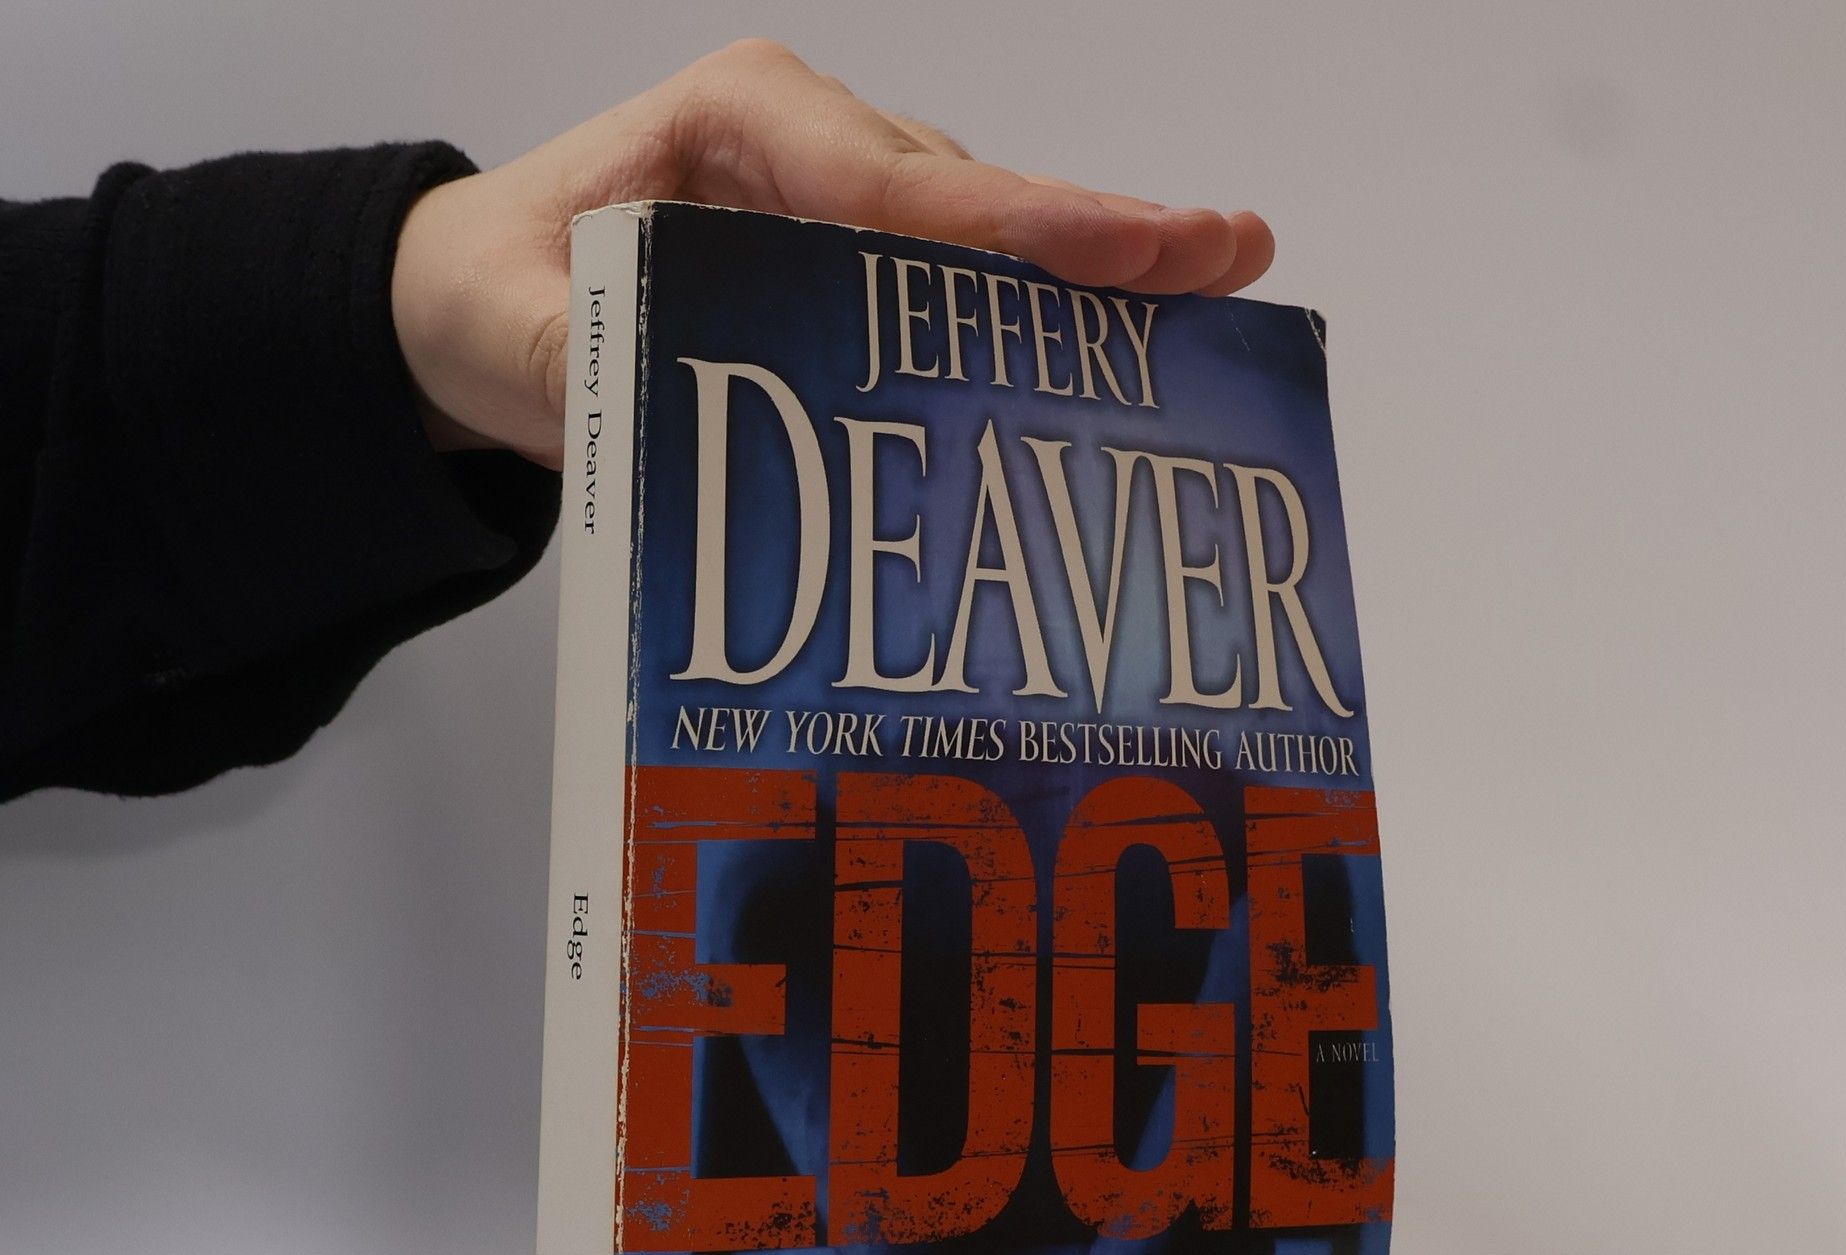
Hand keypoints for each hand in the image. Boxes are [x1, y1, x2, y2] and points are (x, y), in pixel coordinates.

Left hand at [391, 38, 1275, 466]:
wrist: (477, 295)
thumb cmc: (496, 288)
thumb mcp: (509, 329)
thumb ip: (582, 364)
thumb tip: (656, 404)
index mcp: (742, 123)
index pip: (899, 184)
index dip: (1019, 225)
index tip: (1129, 250)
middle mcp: (816, 145)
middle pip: (980, 197)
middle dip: (1107, 230)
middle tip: (1232, 250)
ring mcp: (850, 200)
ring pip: (990, 238)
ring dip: (1097, 277)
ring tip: (1216, 295)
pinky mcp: (861, 260)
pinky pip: (967, 282)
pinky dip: (1045, 317)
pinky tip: (1127, 347)